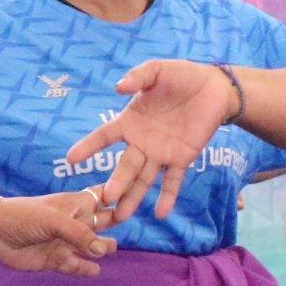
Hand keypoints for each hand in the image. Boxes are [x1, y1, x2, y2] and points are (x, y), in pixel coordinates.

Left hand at [0, 190, 116, 276]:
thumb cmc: (25, 216)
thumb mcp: (56, 221)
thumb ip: (80, 235)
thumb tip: (103, 251)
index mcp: (78, 205)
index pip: (104, 196)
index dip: (119, 197)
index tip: (134, 200)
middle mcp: (77, 222)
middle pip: (104, 222)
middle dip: (115, 222)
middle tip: (125, 225)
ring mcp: (67, 242)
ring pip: (94, 246)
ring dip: (102, 248)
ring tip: (105, 250)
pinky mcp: (57, 260)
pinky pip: (77, 266)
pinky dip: (85, 269)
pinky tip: (94, 271)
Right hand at [62, 60, 236, 220]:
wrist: (215, 87)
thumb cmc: (182, 76)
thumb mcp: (158, 70)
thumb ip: (138, 76)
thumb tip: (118, 87)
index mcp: (130, 121)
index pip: (104, 136)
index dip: (88, 146)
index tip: (71, 159)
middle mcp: (142, 141)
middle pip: (126, 165)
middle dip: (116, 181)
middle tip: (105, 198)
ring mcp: (161, 152)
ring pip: (144, 178)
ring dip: (134, 196)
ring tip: (122, 215)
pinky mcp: (183, 158)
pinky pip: (173, 180)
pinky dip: (167, 196)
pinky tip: (160, 213)